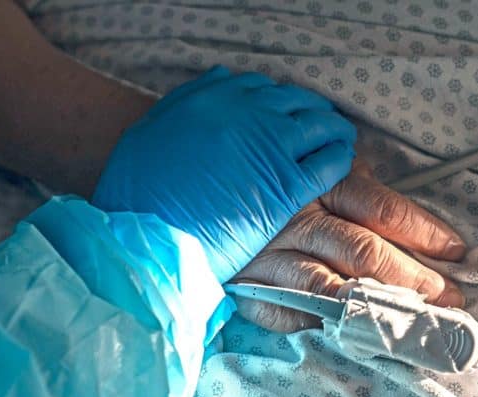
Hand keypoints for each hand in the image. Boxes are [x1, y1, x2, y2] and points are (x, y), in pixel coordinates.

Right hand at [93, 66, 355, 281]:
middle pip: (298, 101)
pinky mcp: (286, 185)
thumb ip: (186, 103)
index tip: (287, 114)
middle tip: (322, 125)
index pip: (262, 88)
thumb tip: (221, 77)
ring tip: (340, 141)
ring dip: (335, 131)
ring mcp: (270, 147)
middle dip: (313, 111)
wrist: (145, 237)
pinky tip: (341, 163)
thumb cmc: (136, 194)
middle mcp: (246, 115)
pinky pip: (327, 163)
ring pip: (320, 127)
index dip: (280, 101)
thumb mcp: (149, 133)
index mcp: (211, 99)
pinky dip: (339, 159)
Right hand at [233, 161, 466, 331]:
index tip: (456, 252)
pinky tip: (351, 334)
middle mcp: (300, 218)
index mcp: (321, 182)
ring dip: (381, 306)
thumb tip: (399, 208)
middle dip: (415, 278)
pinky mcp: (249, 284)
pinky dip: (321, 324)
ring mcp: (273, 254)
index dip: (425, 232)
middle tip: (452, 297)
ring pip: (335, 286)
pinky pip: (287, 311)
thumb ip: (351, 182)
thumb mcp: (312, 167)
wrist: (198, 188)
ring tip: (417, 321)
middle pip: (367, 251)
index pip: (384, 209)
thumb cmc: (270, 180)